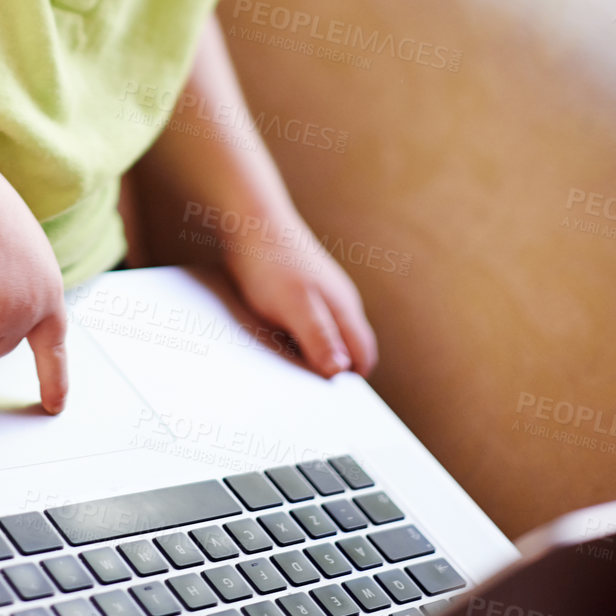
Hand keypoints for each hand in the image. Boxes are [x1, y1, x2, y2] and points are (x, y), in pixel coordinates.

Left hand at [224, 209, 377, 379]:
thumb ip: (319, 338)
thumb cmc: (271, 263)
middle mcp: (341, 300)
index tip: (326, 396)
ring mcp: (325, 290)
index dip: (349, 380)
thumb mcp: (294, 307)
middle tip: (305, 384)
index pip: (363, 356)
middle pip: (349, 346)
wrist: (252, 219)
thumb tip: (342, 371)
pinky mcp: (305, 284)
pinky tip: (277, 332)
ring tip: (287, 358)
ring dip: (314, 350)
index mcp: (345, 309)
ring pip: (329, 332)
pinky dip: (300, 333)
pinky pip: (311, 319)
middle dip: (334, 368)